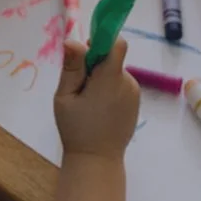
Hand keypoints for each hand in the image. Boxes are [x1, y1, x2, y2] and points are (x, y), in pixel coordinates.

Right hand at [54, 39, 139, 160]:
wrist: (97, 159)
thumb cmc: (76, 129)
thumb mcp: (65, 97)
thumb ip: (72, 67)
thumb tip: (73, 40)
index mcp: (110, 79)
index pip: (116, 44)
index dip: (102, 40)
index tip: (86, 50)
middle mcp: (127, 83)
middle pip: (113, 58)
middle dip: (96, 63)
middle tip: (79, 85)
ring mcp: (134, 93)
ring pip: (116, 72)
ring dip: (102, 78)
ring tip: (87, 101)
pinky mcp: (135, 102)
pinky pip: (121, 85)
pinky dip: (109, 89)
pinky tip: (98, 108)